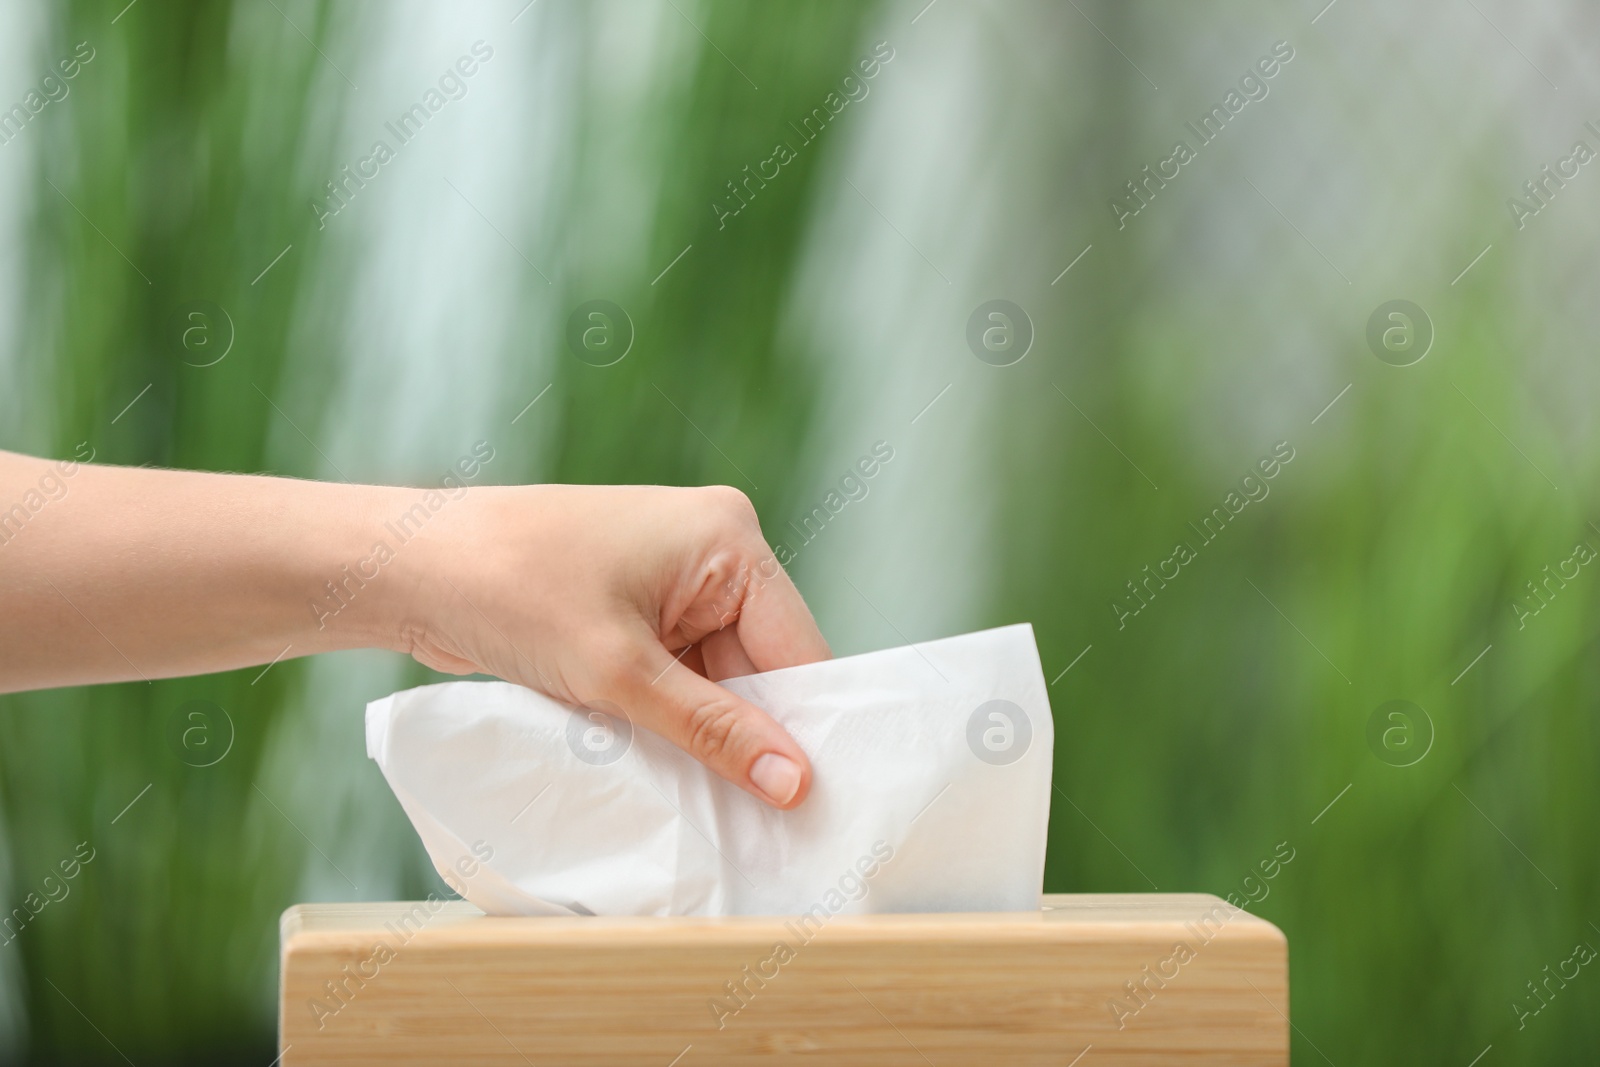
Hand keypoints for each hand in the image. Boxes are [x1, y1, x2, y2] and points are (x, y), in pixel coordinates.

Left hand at [385, 484, 830, 807]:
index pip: (798, 646)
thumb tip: (794, 782)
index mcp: (727, 537)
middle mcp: (710, 552)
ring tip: (713, 806)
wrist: (410, 567)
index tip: (814, 806)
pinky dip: (671, 722)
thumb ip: (712, 729)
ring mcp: (671, 582)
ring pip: (718, 680)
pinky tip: (669, 773)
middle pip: (761, 666)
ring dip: (707, 736)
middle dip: (753, 737)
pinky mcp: (634, 611)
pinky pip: (678, 677)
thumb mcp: (619, 671)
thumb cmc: (511, 589)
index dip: (807, 727)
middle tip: (765, 824)